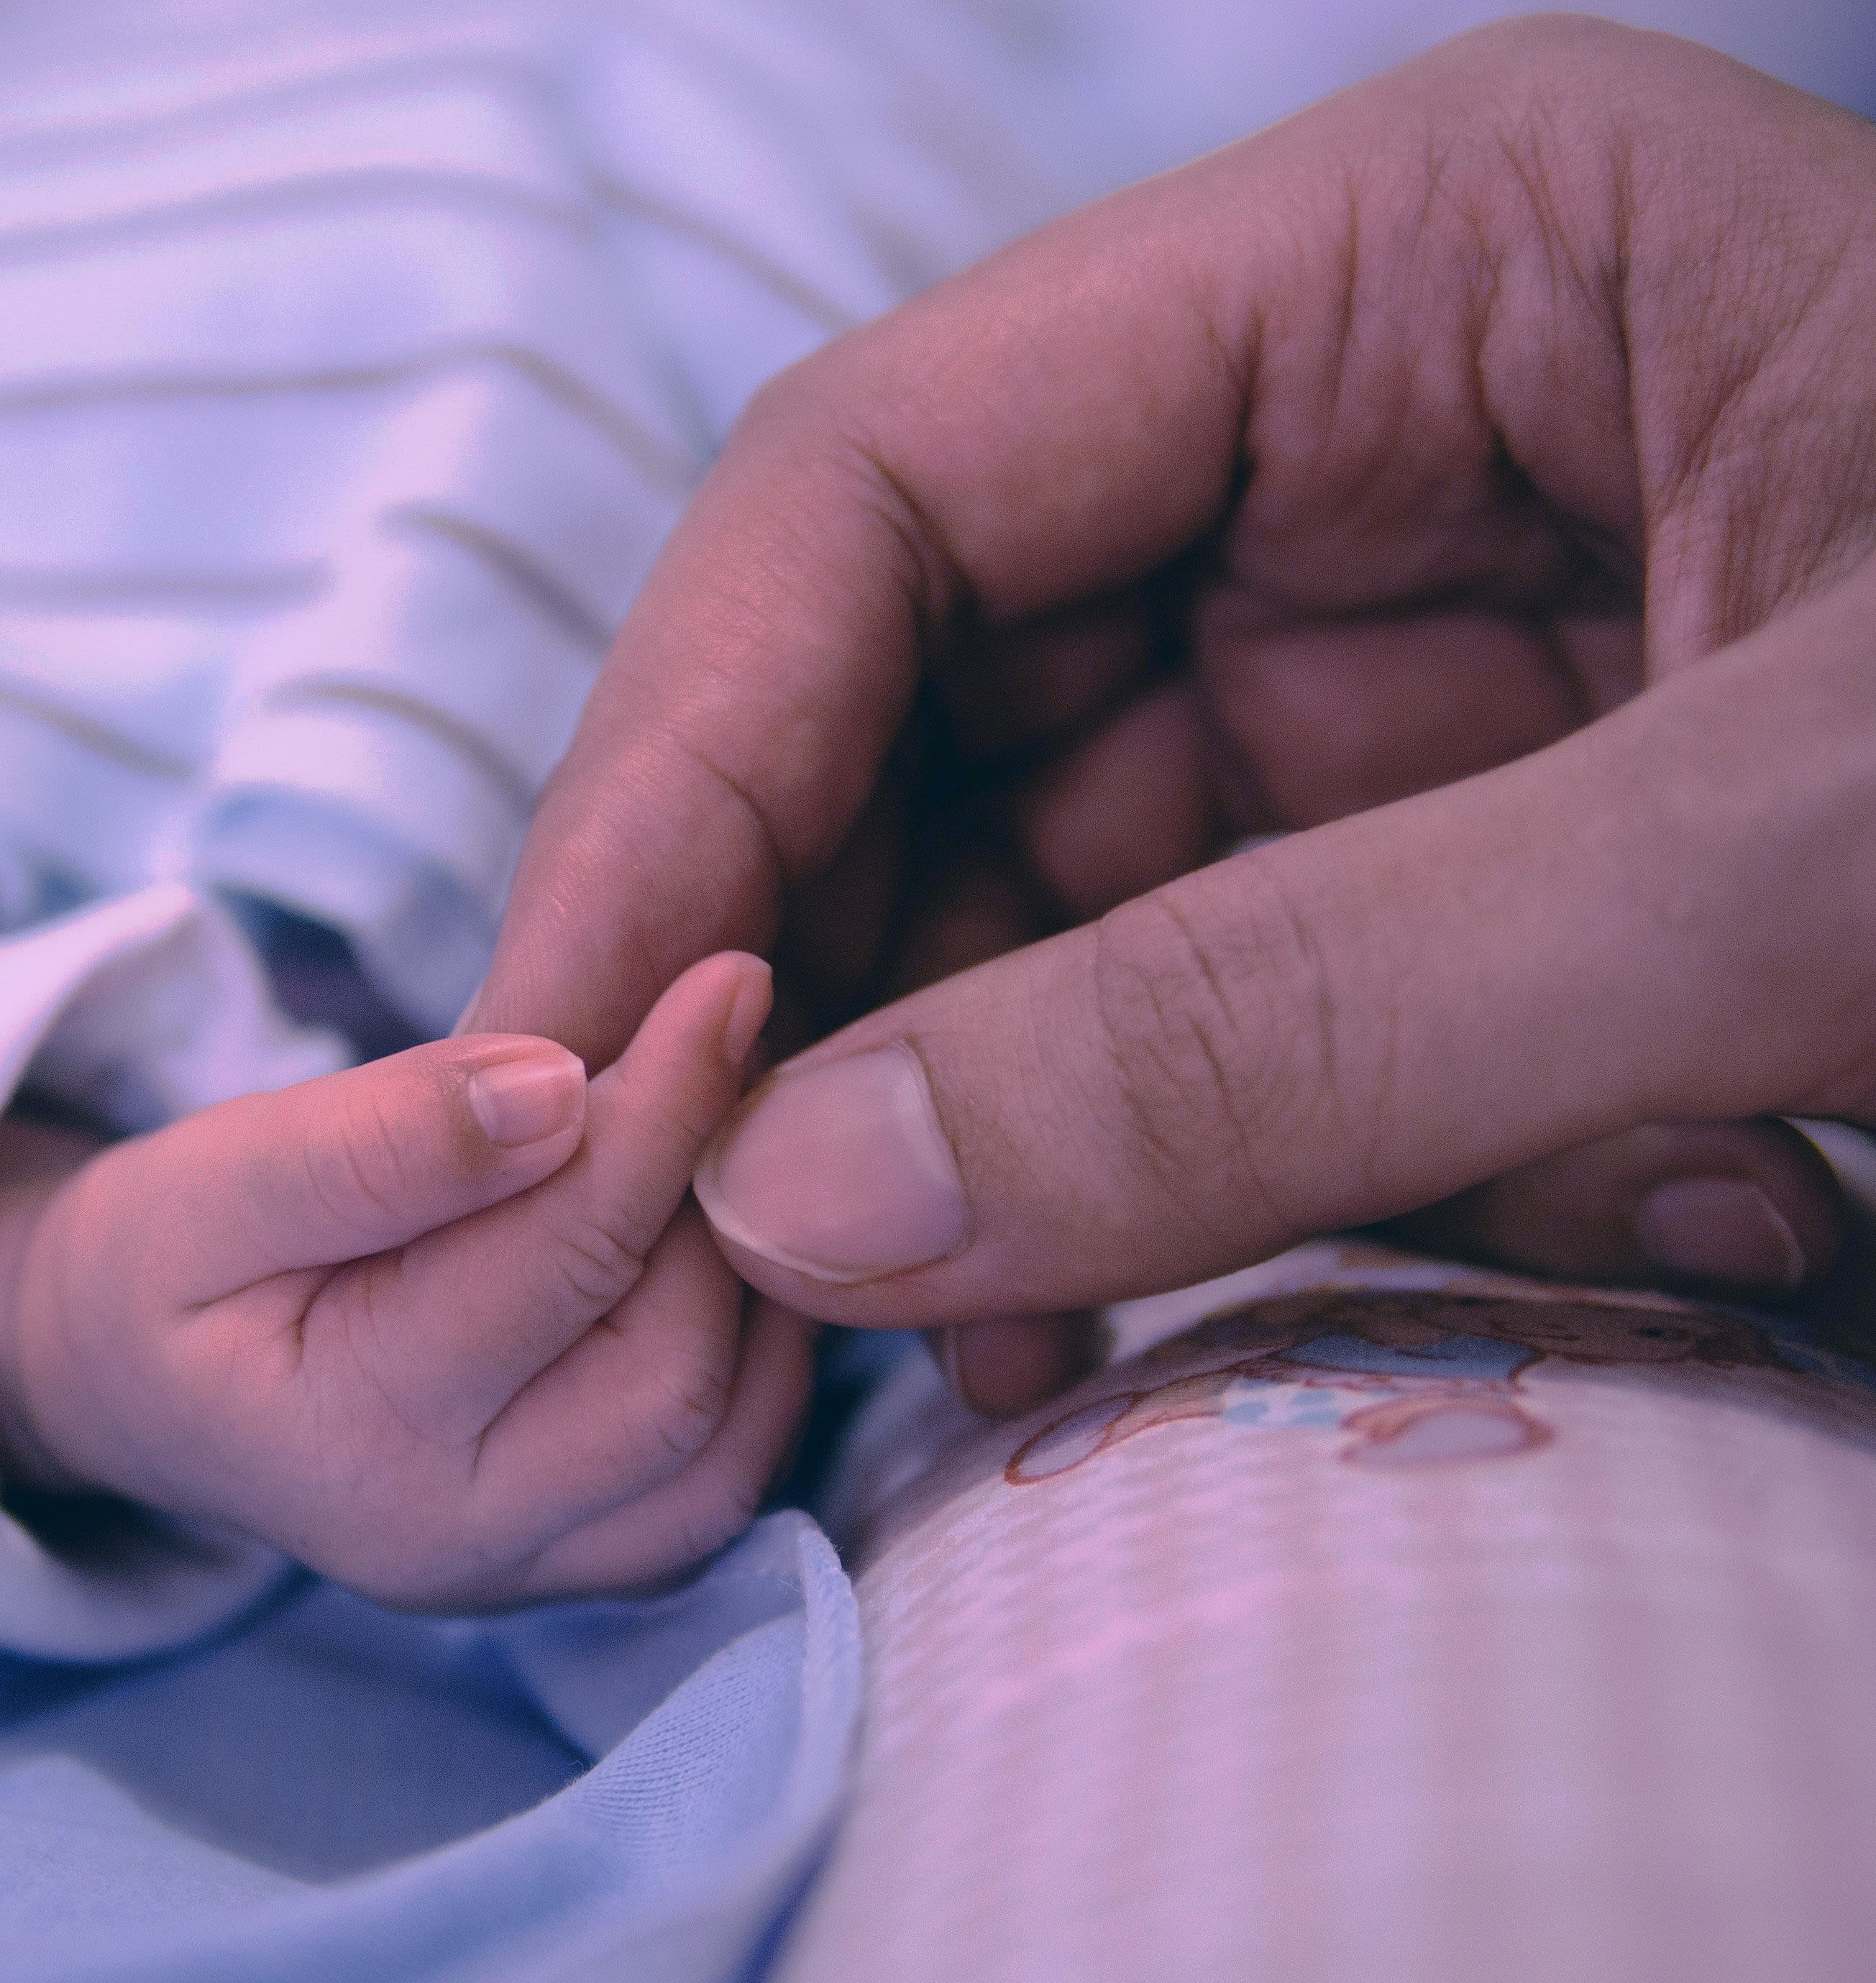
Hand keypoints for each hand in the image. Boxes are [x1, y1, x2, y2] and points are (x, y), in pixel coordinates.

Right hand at [0, 954, 812, 1609]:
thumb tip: (558, 1086)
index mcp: (351, 1442)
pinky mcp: (586, 1568)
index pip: (562, 1260)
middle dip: (718, 1201)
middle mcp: (456, 1543)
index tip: (726, 979)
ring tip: (726, 1137)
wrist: (141, 1382)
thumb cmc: (170, 1262)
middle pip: (672, 1372)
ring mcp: (530, 1575)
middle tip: (732, 1054)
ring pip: (727, 1440)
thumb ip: (378, 1139)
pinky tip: (723, 1238)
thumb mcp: (219, 1175)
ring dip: (755, 1279)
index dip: (662, 1108)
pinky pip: (729, 1477)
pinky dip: (759, 1354)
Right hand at [463, 19, 1875, 1407]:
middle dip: (827, 1004)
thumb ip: (1288, 1025)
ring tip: (1001, 1374)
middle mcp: (1369, 447)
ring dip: (1012, 1147)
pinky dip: (1195, 1197)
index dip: (683, 765)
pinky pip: (1209, 1029)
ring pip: (1045, 907)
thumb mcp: (1811, 862)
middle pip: (929, 713)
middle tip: (738, 1287)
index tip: (574, 1054)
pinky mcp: (1470, 874)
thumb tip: (801, 1197)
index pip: (881, 484)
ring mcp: (1410, 669)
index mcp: (1419, 265)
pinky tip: (1271, 1308)